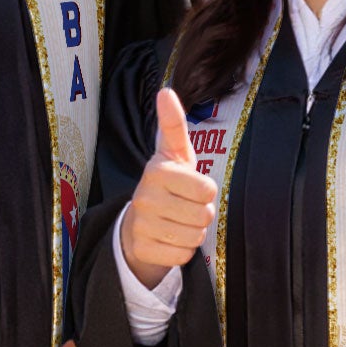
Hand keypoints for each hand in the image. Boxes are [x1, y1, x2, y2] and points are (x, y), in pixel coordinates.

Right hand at [119, 87, 217, 288]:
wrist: (138, 223)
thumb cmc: (167, 184)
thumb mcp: (174, 153)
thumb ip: (173, 124)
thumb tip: (166, 91)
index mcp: (157, 171)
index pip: (207, 189)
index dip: (206, 191)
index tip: (191, 187)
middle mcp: (145, 197)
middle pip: (204, 215)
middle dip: (201, 214)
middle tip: (185, 207)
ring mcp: (141, 225)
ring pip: (195, 237)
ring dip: (193, 232)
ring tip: (177, 222)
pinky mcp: (142, 249)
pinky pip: (183, 255)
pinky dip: (182, 250)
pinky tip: (169, 239)